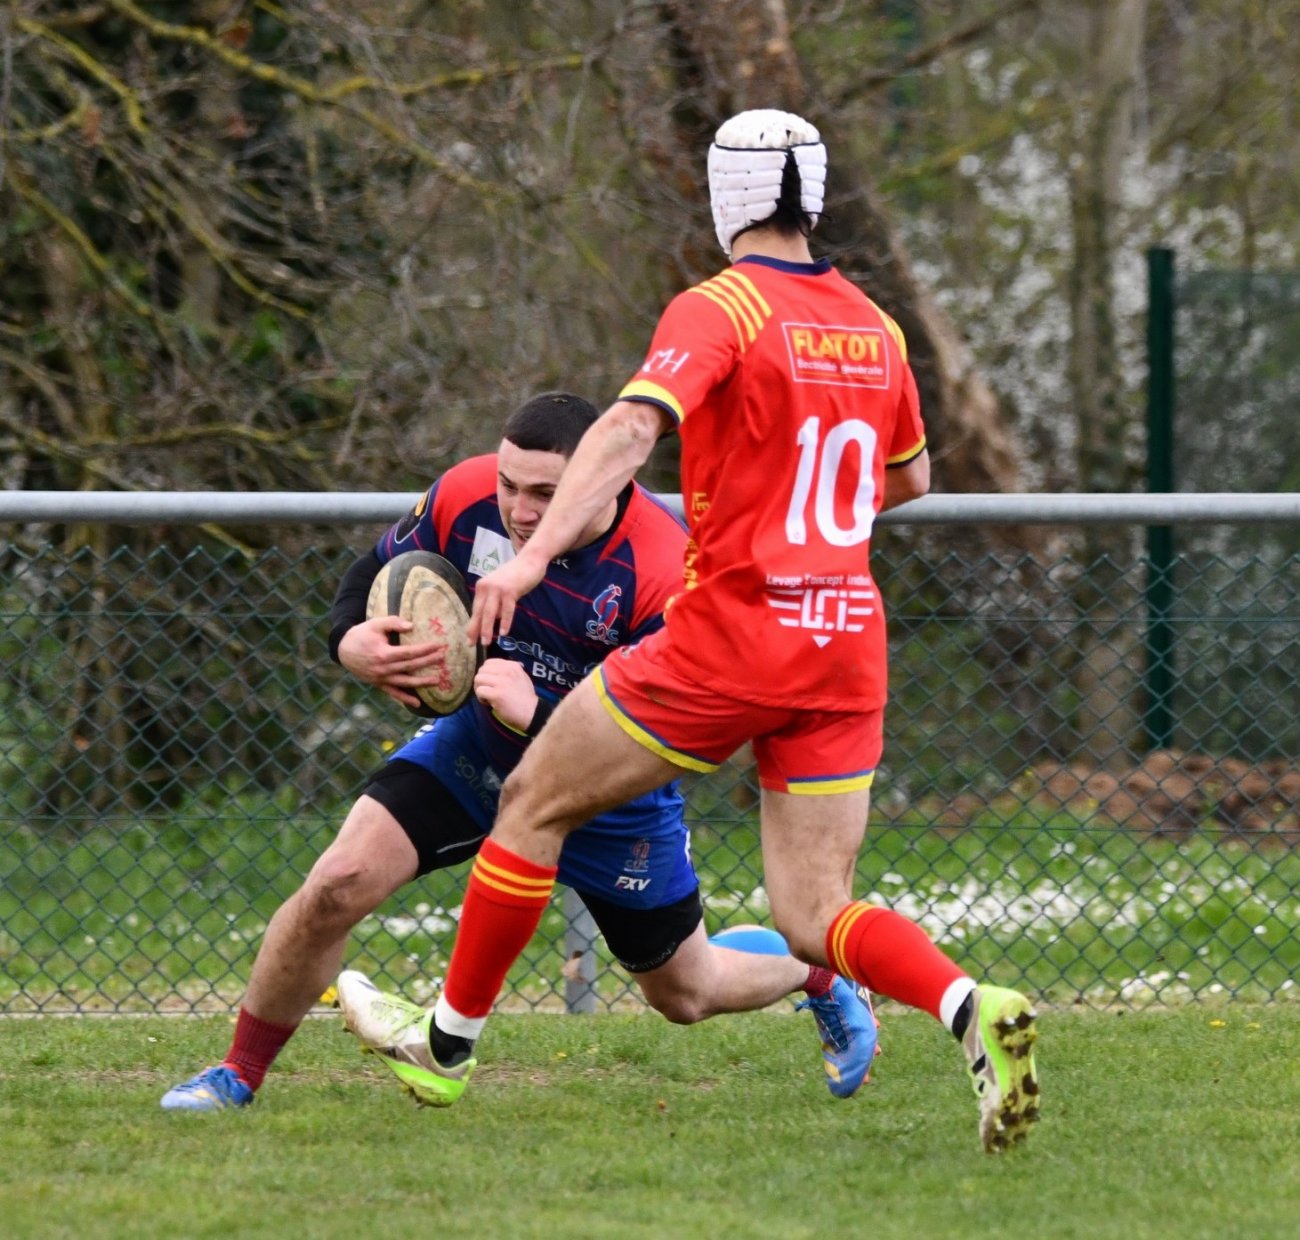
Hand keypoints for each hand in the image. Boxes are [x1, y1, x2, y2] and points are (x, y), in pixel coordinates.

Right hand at [337, 616, 453, 711]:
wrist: (343, 650)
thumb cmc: (361, 634)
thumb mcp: (375, 624)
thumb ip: (393, 623)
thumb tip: (411, 626)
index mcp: (383, 654)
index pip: (409, 652)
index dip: (425, 649)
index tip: (438, 645)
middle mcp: (383, 668)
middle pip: (410, 666)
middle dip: (428, 662)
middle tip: (443, 657)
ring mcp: (381, 678)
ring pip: (405, 682)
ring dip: (422, 682)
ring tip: (437, 681)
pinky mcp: (379, 684)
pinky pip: (394, 693)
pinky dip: (405, 699)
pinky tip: (417, 703)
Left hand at [466, 549, 548, 646]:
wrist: (530, 560)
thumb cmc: (516, 576)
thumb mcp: (501, 588)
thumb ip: (495, 602)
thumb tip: (491, 621)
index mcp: (482, 587)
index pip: (475, 610)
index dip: (472, 625)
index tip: (469, 639)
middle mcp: (486, 587)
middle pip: (479, 612)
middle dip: (475, 630)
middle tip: (472, 644)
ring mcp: (498, 588)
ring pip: (490, 613)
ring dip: (487, 629)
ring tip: (485, 642)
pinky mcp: (510, 590)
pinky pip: (507, 610)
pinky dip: (505, 622)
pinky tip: (503, 633)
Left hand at [472, 658, 537, 731]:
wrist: (532, 712)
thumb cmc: (525, 697)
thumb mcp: (521, 677)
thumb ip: (509, 671)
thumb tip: (493, 669)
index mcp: (512, 666)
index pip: (489, 662)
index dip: (486, 673)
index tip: (491, 682)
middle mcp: (507, 671)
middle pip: (481, 670)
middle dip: (481, 681)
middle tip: (487, 690)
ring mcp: (501, 682)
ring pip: (478, 679)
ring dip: (479, 689)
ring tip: (487, 696)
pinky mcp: (497, 694)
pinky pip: (479, 691)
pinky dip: (481, 698)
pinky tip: (488, 703)